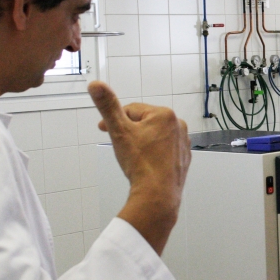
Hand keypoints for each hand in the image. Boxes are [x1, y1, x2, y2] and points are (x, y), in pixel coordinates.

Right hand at [90, 81, 190, 252]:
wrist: (157, 194)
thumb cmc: (140, 163)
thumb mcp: (119, 131)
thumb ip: (108, 106)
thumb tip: (95, 84)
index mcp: (164, 114)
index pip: (132, 111)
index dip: (115, 120)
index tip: (103, 130)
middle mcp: (178, 125)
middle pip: (144, 123)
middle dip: (130, 132)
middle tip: (122, 148)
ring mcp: (183, 143)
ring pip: (154, 137)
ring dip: (142, 142)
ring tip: (135, 159)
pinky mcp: (184, 158)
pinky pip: (164, 151)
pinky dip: (154, 154)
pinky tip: (146, 165)